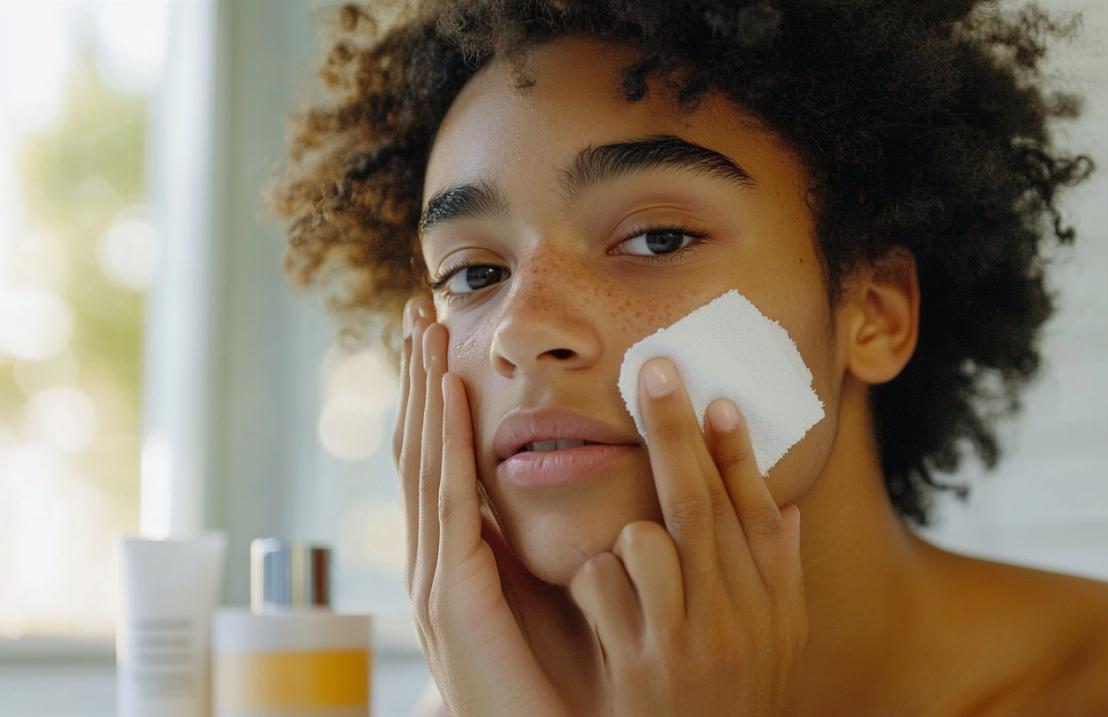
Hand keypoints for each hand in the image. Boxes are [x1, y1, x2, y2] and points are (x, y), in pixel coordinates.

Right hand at [391, 301, 568, 716]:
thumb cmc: (567, 680)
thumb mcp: (568, 594)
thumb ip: (568, 541)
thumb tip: (600, 485)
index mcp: (462, 556)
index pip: (443, 458)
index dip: (438, 398)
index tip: (444, 337)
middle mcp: (436, 559)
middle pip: (420, 448)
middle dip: (417, 377)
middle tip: (418, 309)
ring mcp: (435, 577)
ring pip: (422, 462)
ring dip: (422, 391)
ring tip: (424, 329)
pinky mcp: (451, 596)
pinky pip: (445, 503)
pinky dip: (443, 444)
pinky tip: (445, 394)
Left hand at [567, 357, 807, 715]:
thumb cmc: (734, 696)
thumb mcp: (777, 641)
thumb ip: (777, 572)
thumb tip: (782, 502)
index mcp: (773, 606)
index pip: (756, 511)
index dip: (737, 451)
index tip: (717, 397)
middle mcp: (734, 619)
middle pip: (700, 505)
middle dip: (674, 431)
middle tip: (654, 370)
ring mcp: (683, 643)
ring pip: (646, 541)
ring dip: (629, 529)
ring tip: (633, 562)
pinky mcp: (635, 667)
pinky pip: (602, 587)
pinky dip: (595, 579)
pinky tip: (605, 608)